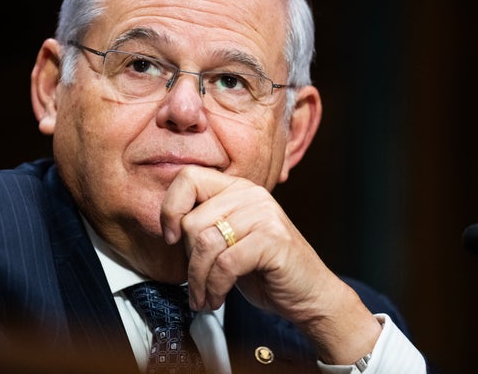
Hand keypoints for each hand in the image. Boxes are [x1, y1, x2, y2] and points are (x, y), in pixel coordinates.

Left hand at [160, 165, 381, 364]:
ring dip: (198, 280)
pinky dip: (214, 287)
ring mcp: (264, 214)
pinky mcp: (272, 240)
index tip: (172, 239)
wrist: (309, 295)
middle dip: (188, 261)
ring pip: (205, 243)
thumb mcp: (229, 240)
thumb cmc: (265, 270)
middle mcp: (251, 194)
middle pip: (192, 221)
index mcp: (237, 189)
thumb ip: (205, 225)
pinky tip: (217, 299)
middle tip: (197, 282)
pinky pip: (225, 264)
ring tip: (204, 297)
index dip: (171, 209)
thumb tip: (168, 227)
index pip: (188, 178)